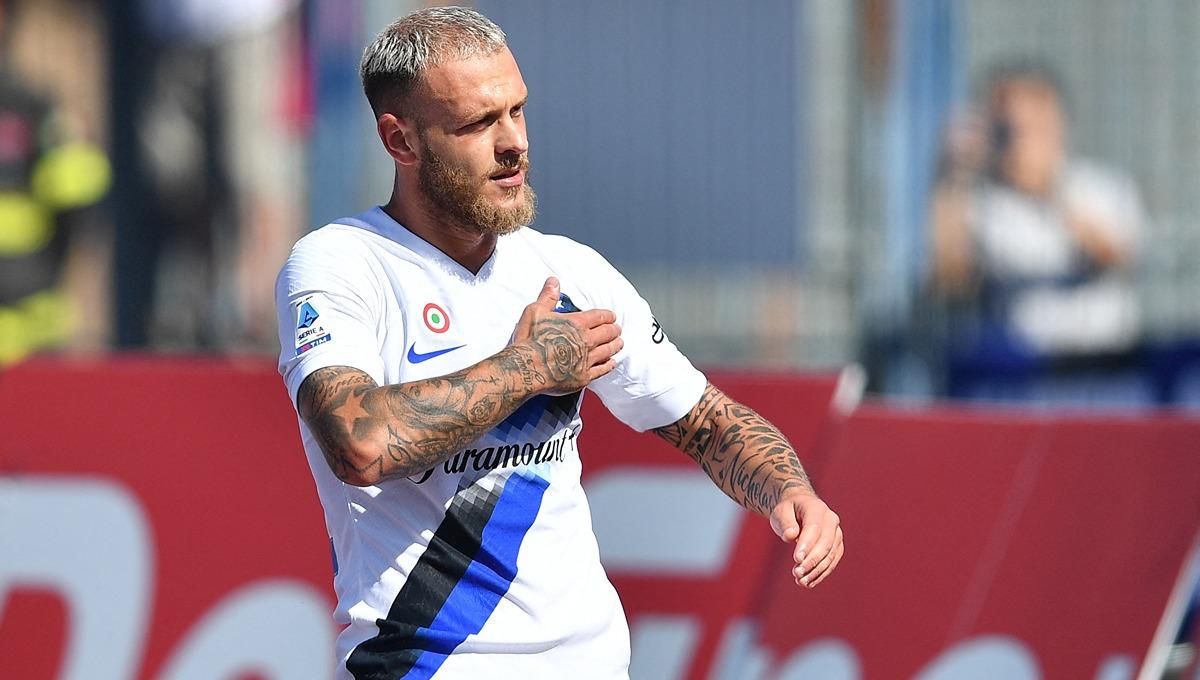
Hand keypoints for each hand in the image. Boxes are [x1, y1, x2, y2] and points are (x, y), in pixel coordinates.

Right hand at [512, 277, 622, 394]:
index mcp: (576, 323)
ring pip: (608, 350)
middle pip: (608, 333)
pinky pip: (602, 370)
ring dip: (615, 345)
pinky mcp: (583, 377)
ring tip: (619, 343)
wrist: (525, 369)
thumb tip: (554, 282)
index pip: (600, 316)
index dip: (608, 315)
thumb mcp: (535, 312)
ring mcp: (586, 360)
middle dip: (614, 330)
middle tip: (617, 329)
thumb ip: (548, 296)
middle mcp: (586, 341)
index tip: (611, 316)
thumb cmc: (528, 341)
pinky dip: (609, 365)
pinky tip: (611, 363)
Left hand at [769, 490, 842, 588]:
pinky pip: (832, 562)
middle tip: (797, 573)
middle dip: (812, 561)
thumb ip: (785, 523)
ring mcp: (837, 533)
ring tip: (801, 581)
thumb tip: (791, 535)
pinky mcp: (837, 546)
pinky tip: (808, 583)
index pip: (814, 528)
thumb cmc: (788, 511)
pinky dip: (821, 574)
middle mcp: (831, 520)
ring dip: (817, 570)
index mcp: (817, 508)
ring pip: (831, 555)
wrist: (800, 508)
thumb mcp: (780, 512)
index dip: (807, 544)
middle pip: (826, 543)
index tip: (796, 559)